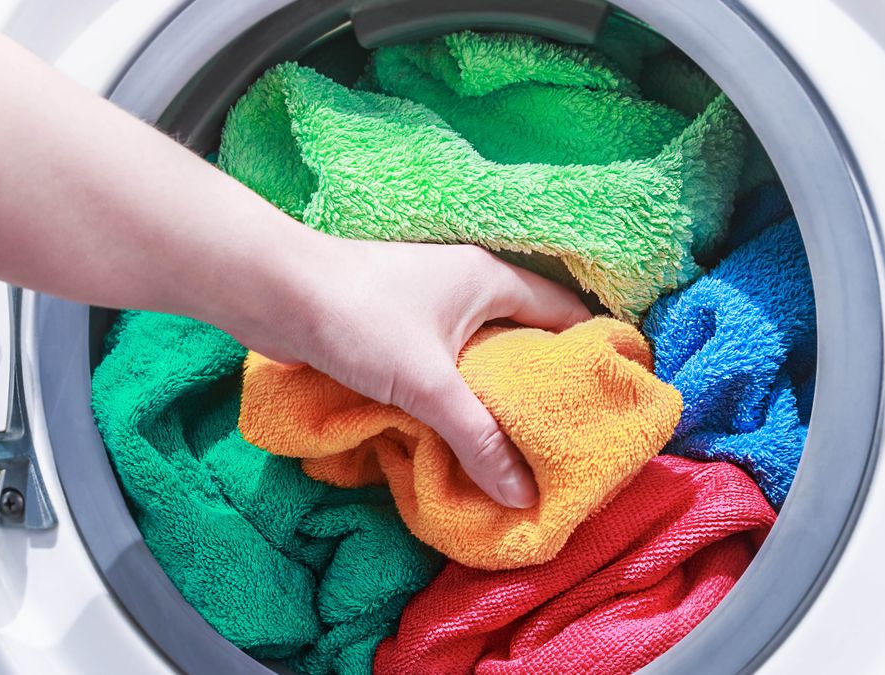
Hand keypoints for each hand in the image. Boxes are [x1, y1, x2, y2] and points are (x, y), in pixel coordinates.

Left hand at [233, 236, 592, 508]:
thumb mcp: (430, 383)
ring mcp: (426, 307)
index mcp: (489, 279)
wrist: (272, 292)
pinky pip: (439, 366)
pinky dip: (451, 396)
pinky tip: (457, 434)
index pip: (563, 311)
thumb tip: (524, 495)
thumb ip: (479, 438)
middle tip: (566, 437)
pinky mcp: (392, 329)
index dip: (591, 349)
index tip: (612, 394)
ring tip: (517, 447)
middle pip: (520, 338)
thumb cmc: (360, 319)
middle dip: (539, 386)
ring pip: (476, 355)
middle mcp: (464, 287)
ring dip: (489, 395)